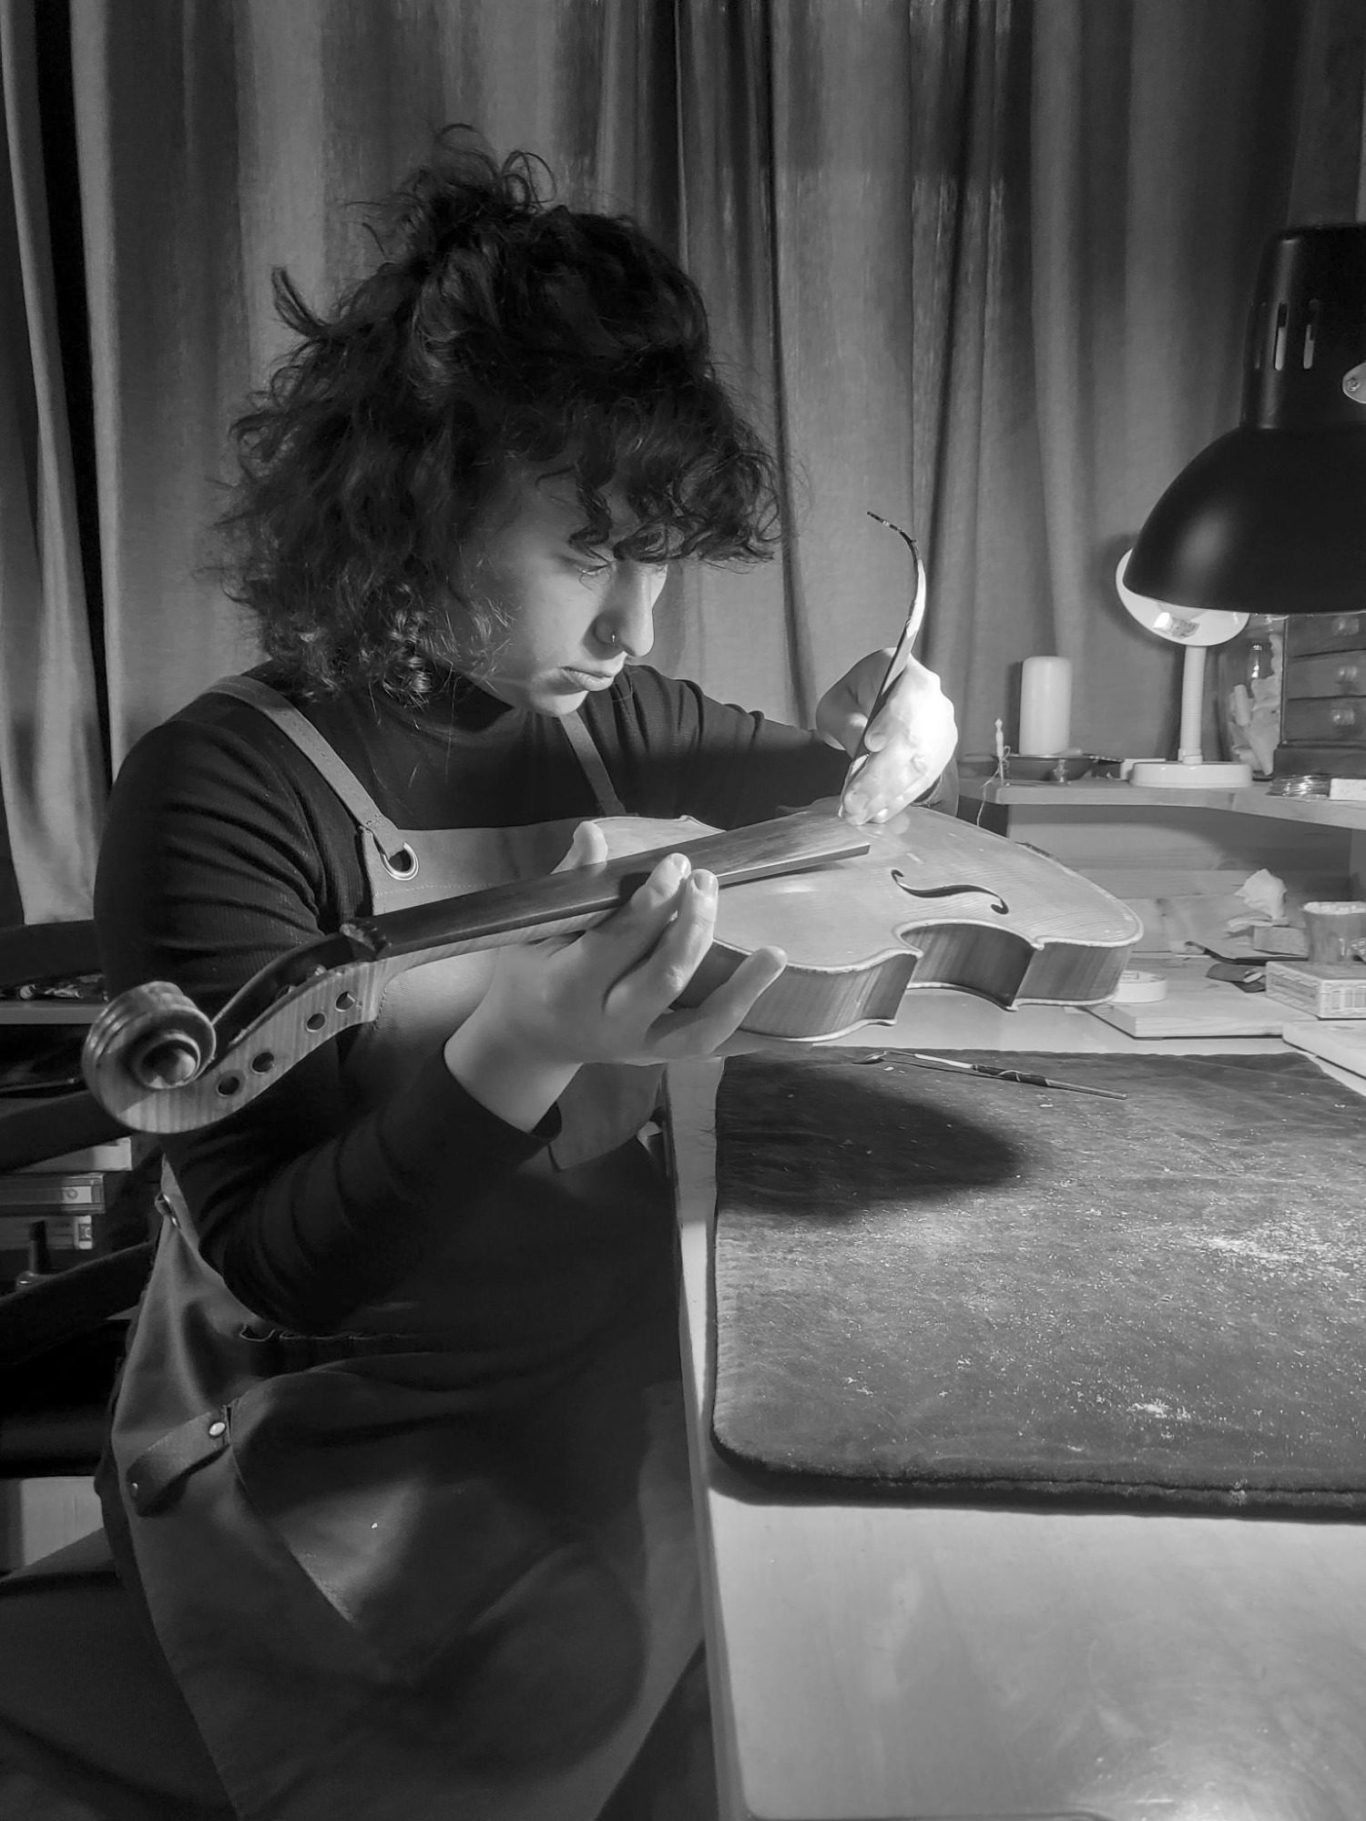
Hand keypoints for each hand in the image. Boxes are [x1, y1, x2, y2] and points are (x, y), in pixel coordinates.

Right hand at [443, 823, 786, 1128]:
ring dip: (740, 992)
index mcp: (569, 988)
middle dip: (693, 927)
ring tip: (775, 953)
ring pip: (698, 1028)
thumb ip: (570, 885)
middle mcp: (609, 1024)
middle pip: (663, 978)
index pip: (619, 942)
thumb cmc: (530, 974)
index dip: (652, 901)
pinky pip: (710, 1048)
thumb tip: (593, 834)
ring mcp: (639, 1047)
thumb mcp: (535, 930)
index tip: (676, 862)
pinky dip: (748, 1034)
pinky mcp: (660, 1057)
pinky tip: (787, 1021)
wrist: (529, 1040)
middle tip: (707, 880)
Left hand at [815, 649, 957, 822]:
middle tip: (853, 801)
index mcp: (906, 672)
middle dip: (880, 775)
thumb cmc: (853, 701)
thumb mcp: (838, 704)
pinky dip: (898, 799)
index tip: (870, 744)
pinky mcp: (940, 754)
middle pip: (915, 738)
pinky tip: (877, 812)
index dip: (894, 720)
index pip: (911, 694)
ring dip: (887, 794)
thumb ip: (847, 724)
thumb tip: (861, 754)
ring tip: (859, 813)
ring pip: (920, 765)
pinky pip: (923, 780)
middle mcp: (932, 698)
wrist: (870, 707)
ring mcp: (941, 727)